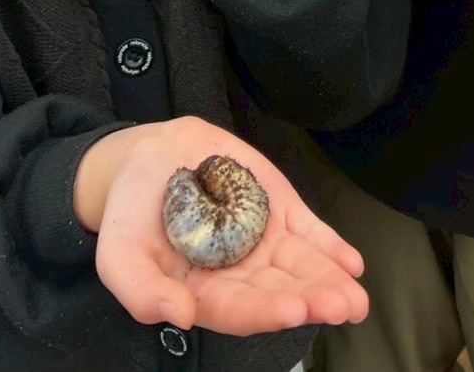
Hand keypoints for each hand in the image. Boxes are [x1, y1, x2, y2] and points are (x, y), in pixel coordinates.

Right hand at [76, 118, 367, 335]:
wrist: (148, 159)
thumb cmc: (130, 215)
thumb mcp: (119, 255)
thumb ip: (142, 292)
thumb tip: (177, 315)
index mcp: (202, 293)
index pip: (238, 309)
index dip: (265, 311)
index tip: (293, 309)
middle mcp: (238, 273)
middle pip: (278, 291)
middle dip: (311, 299)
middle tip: (338, 305)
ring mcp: (260, 241)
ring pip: (299, 266)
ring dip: (328, 280)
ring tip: (354, 296)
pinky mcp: (276, 210)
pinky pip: (307, 232)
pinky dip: (330, 246)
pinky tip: (351, 262)